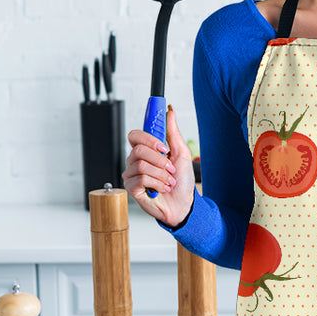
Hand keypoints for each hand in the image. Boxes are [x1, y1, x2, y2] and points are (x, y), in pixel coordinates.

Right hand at [122, 104, 194, 225]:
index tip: (164, 146)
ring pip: (142, 165)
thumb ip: (173, 132)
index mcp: (147, 150)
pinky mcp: (132, 188)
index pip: (135, 135)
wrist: (184, 204)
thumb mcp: (182, 153)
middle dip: (160, 160)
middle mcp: (136, 161)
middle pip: (139, 150)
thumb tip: (170, 112)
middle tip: (170, 168)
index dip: (149, 139)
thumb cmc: (182, 181)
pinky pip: (141, 179)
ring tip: (169, 181)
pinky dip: (158, 184)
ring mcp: (132, 174)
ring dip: (162, 174)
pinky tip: (162, 189)